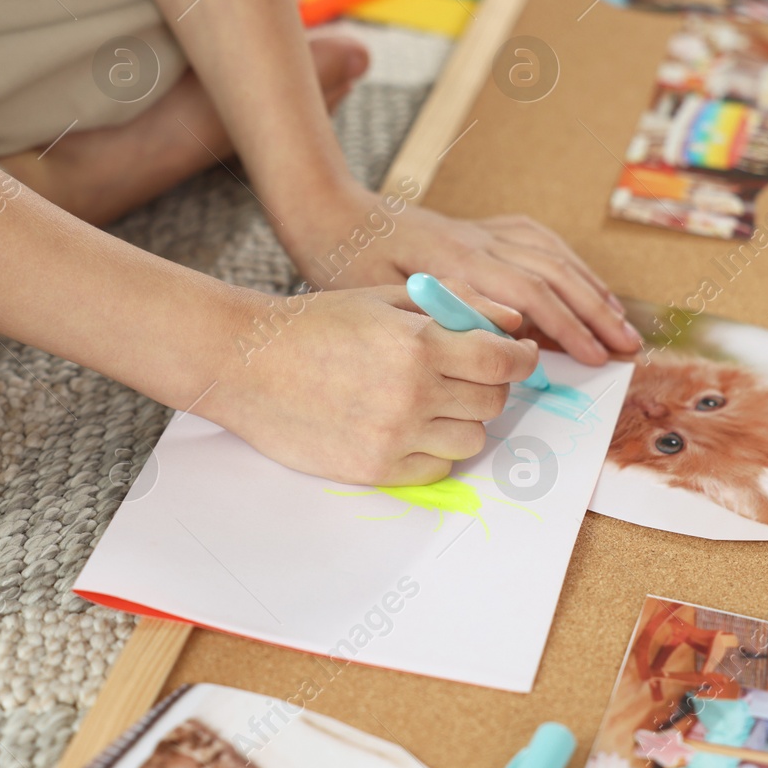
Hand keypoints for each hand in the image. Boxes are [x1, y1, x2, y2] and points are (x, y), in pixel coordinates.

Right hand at [203, 281, 539, 485]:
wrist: (246, 364)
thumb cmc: (313, 324)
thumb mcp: (383, 298)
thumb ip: (453, 305)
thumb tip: (510, 321)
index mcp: (418, 343)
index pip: (503, 359)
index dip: (521, 356)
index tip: (519, 354)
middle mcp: (413, 394)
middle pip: (493, 400)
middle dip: (493, 384)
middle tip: (475, 373)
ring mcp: (394, 436)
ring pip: (471, 439)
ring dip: (466, 419)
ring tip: (439, 400)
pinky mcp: (375, 469)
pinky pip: (436, 468)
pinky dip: (437, 450)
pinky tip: (415, 427)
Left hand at [282, 187, 641, 365]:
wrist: (327, 210)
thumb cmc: (344, 261)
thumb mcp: (380, 296)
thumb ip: (442, 310)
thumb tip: (504, 329)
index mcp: (457, 260)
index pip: (531, 297)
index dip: (569, 329)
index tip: (596, 358)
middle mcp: (477, 240)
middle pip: (554, 275)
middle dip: (596, 313)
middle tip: (628, 349)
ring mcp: (479, 230)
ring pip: (551, 254)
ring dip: (590, 288)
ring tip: (619, 320)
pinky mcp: (475, 228)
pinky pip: (535, 238)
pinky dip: (566, 259)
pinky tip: (580, 279)